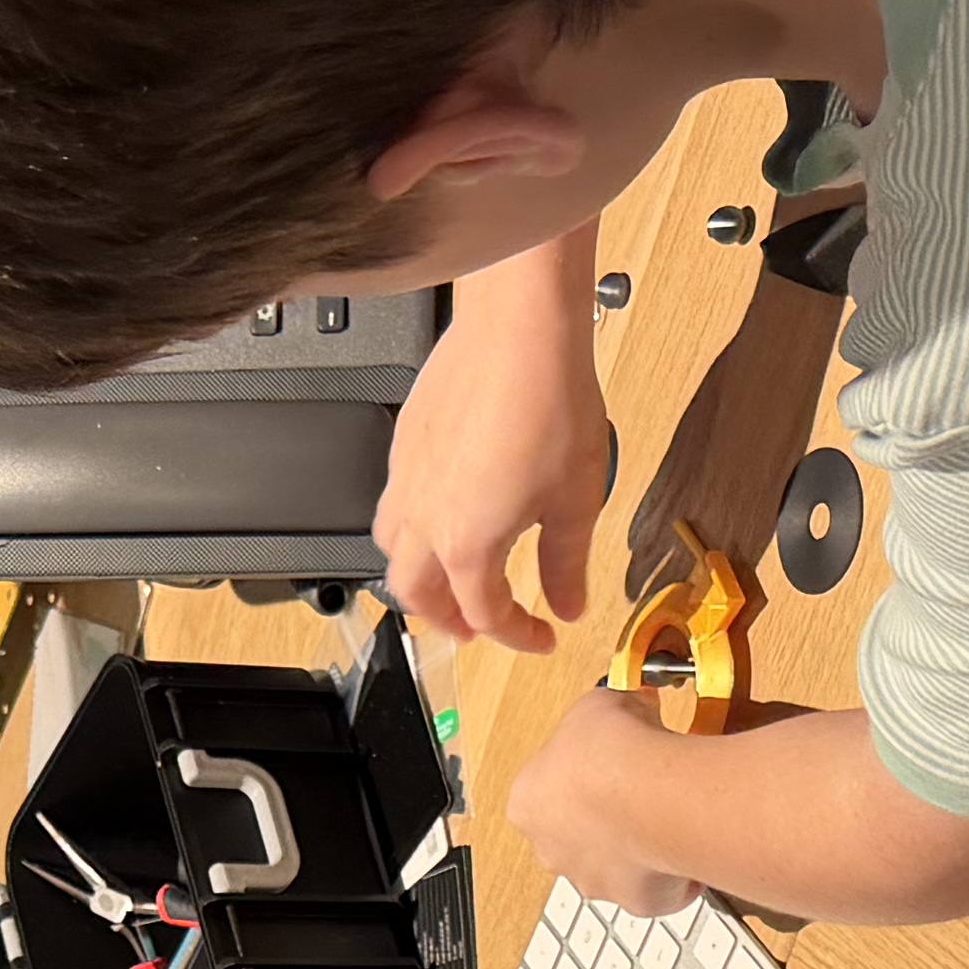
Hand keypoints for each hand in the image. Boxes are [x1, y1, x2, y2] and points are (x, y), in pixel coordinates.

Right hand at [375, 237, 612, 651]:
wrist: (520, 332)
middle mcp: (424, 518)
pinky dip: (412, 529)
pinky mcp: (404, 441)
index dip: (517, 637)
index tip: (542, 635)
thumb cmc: (548, 406)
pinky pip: (393, 503)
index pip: (485, 614)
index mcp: (466, 545)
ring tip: (447, 578)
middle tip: (476, 626)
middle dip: (447, 621)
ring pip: (392, 550)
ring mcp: (406, 478)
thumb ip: (566, 565)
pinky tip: (442, 512)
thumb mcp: (576, 501)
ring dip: (418, 578)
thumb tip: (566, 603)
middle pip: (417, 595)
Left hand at [508, 686, 700, 915]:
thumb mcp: (598, 705)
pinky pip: (656, 890)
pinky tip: (686, 845)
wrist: (653, 794)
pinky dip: (673, 874)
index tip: (606, 759)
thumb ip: (604, 716)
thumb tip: (628, 708)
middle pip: (574, 834)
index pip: (546, 788)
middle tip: (636, 789)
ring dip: (635, 845)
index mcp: (526, 803)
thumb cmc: (614, 753)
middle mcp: (551, 849)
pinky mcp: (635, 901)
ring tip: (664, 815)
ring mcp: (591, 879)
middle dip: (603, 816)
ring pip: (612, 865)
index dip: (581, 769)